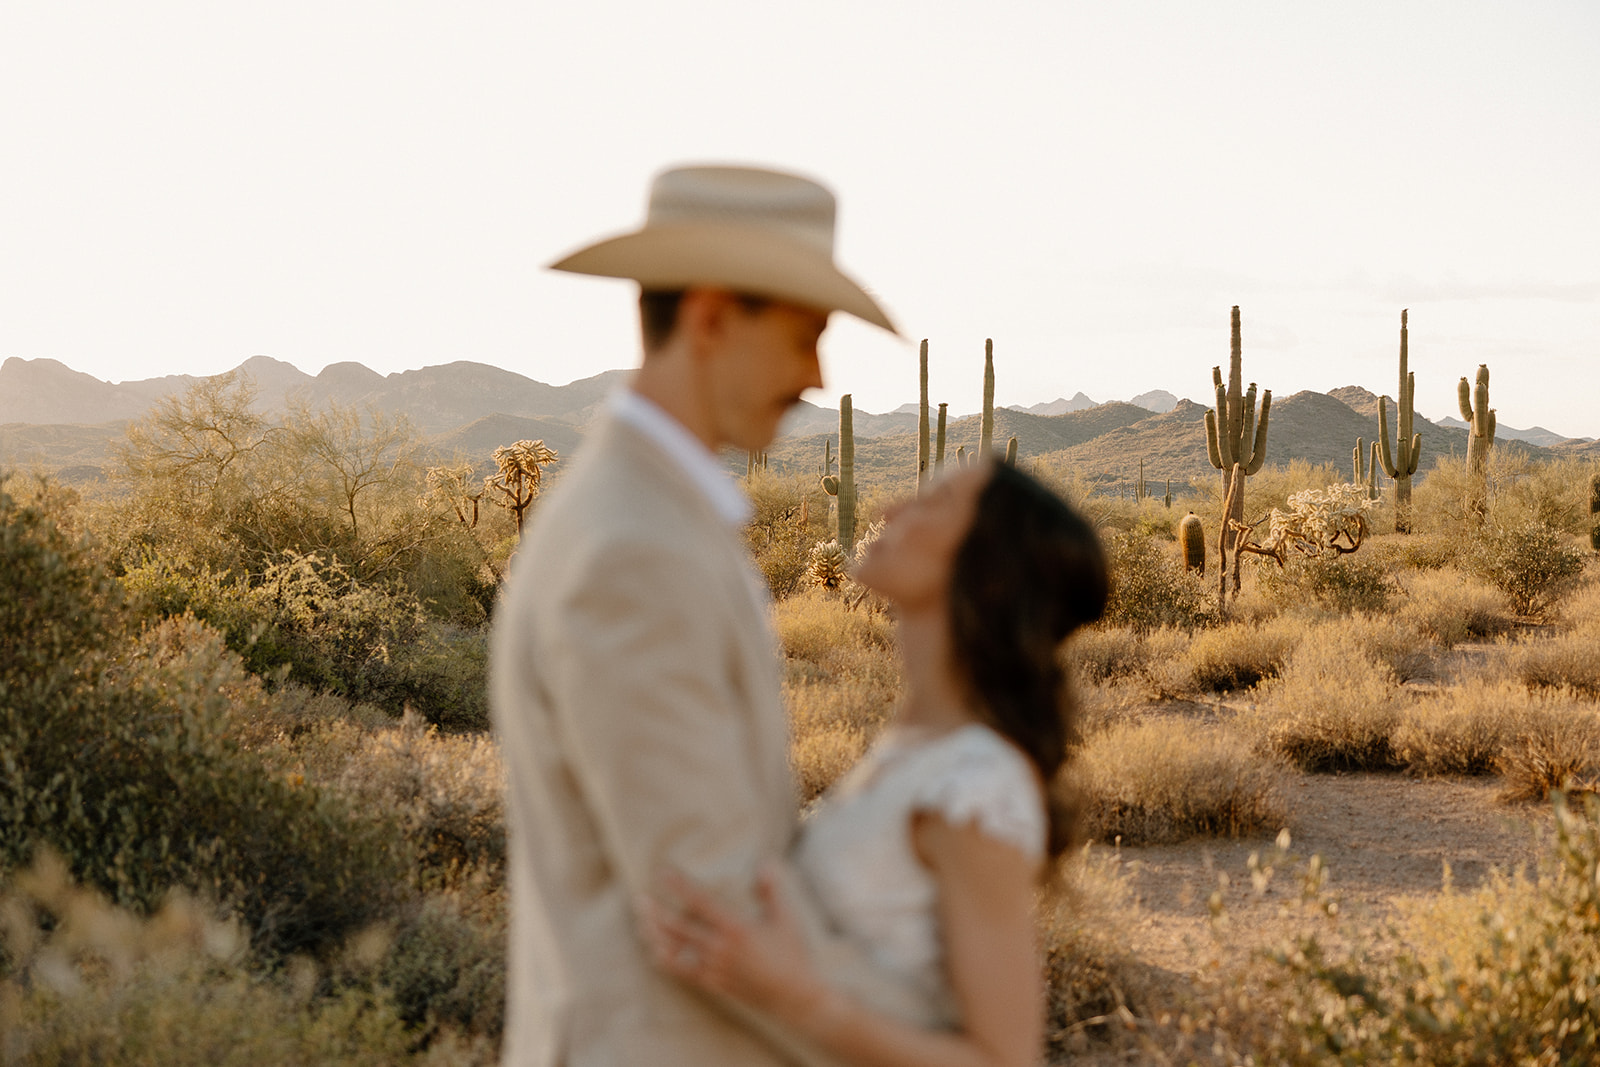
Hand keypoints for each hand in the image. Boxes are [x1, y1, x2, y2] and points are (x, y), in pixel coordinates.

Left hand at [640, 862, 833, 1025]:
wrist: (795, 997)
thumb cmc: (793, 954)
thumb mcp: (787, 917)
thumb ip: (772, 889)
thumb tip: (764, 863)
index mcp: (736, 927)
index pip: (700, 901)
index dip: (680, 886)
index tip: (663, 873)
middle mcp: (720, 948)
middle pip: (678, 927)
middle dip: (656, 911)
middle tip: (639, 897)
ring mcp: (714, 967)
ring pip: (675, 949)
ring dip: (655, 934)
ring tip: (641, 919)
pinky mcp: (713, 983)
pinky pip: (682, 971)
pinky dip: (666, 960)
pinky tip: (654, 950)